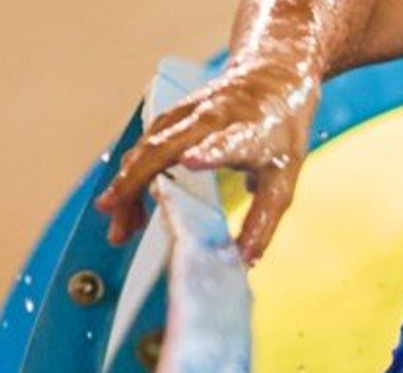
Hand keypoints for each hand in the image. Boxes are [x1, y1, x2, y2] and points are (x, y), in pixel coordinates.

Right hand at [94, 55, 319, 264]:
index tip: (191, 162)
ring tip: (122, 228)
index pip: (228, 141)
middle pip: (164, 147)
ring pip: (145, 149)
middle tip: (118, 220)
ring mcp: (187, 113)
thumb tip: (244, 262)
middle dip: (135, 182)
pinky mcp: (171, 116)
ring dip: (127, 187)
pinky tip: (131, 207)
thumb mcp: (283, 181)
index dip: (211, 151)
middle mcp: (213, 117)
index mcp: (248, 132)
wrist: (272, 80)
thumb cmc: (279, 133)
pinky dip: (133, 177)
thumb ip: (262, 222)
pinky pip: (144, 147)